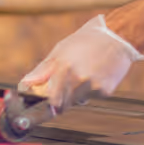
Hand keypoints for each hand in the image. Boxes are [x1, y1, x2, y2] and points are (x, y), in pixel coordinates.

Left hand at [18, 15, 143, 109]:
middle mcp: (78, 79)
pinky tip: (96, 75)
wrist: (117, 36)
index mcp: (64, 67)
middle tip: (67, 85)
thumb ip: (43, 69)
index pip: (51, 100)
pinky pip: (92, 97)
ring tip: (85, 74)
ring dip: (77, 94)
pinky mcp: (105, 91)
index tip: (45, 108)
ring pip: (77, 101)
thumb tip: (26, 83)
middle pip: (63, 105)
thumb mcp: (60, 50)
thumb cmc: (86, 40)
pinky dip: (92, 90)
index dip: (47, 106)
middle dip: (61, 100)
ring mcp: (92, 86)